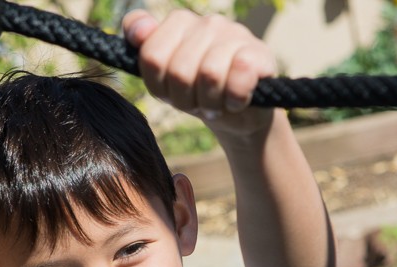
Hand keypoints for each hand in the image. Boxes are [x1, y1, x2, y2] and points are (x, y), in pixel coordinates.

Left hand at [122, 9, 276, 136]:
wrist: (241, 114)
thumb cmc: (199, 92)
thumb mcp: (164, 79)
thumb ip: (146, 52)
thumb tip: (138, 34)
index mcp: (179, 23)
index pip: (152, 56)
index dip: (160, 86)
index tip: (172, 92)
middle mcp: (207, 22)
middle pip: (179, 71)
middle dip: (186, 100)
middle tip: (198, 102)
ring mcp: (234, 34)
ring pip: (209, 75)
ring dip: (211, 103)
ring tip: (217, 104)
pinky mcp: (258, 52)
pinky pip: (238, 78)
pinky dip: (234, 100)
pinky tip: (237, 100)